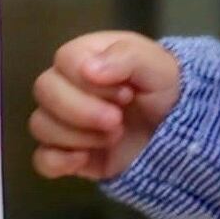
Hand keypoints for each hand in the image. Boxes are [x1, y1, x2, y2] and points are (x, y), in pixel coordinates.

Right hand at [29, 31, 183, 183]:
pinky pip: (41, 159)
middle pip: (44, 90)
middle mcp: (68, 85)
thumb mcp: (160, 67)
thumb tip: (89, 70)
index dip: (90, 80)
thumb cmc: (167, 93)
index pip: (65, 59)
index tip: (126, 93)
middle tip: (117, 120)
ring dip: (79, 136)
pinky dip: (59, 162)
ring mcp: (62, 121)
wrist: (179, 136)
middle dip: (81, 110)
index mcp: (88, 56)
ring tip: (114, 137)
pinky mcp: (64, 154)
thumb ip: (126, 57)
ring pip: (41, 125)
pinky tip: (85, 159)